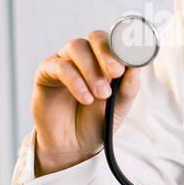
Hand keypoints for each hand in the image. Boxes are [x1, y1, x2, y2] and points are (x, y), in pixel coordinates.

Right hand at [32, 30, 139, 174]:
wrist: (74, 147)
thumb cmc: (96, 122)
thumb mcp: (120, 106)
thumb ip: (129, 86)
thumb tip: (137, 65)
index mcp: (105, 60)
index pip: (114, 40)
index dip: (122, 46)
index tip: (129, 62)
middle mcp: (85, 56)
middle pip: (95, 37)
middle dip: (107, 52)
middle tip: (115, 72)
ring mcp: (64, 62)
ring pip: (77, 47)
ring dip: (92, 69)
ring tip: (102, 94)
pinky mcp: (46, 73)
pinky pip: (60, 67)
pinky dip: (76, 81)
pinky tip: (85, 98)